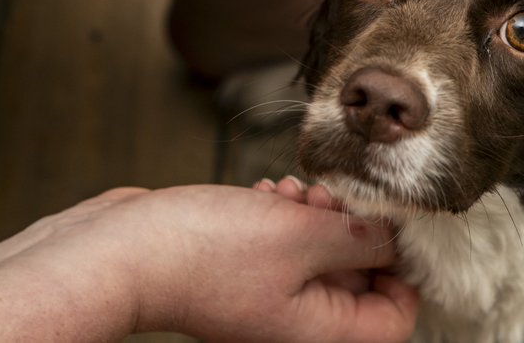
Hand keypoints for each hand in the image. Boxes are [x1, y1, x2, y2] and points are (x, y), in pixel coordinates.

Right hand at [0, 182, 416, 342]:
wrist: (121, 252)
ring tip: (291, 194)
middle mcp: (298, 321)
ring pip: (322, 251)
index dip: (402, 269)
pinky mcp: (247, 269)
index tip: (388, 223)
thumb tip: (398, 238)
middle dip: (351, 228)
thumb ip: (360, 239)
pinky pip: (287, 242)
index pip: (395, 316)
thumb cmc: (204, 253)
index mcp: (319, 330)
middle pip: (360, 276)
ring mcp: (271, 296)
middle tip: (327, 199)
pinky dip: (285, 215)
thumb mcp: (300, 237)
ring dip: (316, 214)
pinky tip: (267, 194)